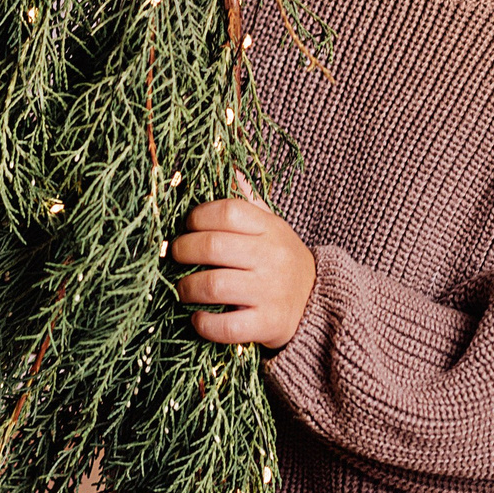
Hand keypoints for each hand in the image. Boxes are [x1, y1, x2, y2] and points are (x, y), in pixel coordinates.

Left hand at [170, 169, 315, 348]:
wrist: (318, 303)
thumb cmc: (280, 259)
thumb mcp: (270, 226)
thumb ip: (246, 201)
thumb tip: (227, 165)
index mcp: (270, 228)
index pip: (229, 211)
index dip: (199, 216)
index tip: (189, 225)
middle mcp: (272, 257)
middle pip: (213, 246)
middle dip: (182, 250)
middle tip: (175, 255)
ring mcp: (271, 292)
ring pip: (214, 285)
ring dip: (187, 287)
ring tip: (183, 288)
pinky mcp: (269, 324)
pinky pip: (227, 327)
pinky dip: (204, 323)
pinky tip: (198, 317)